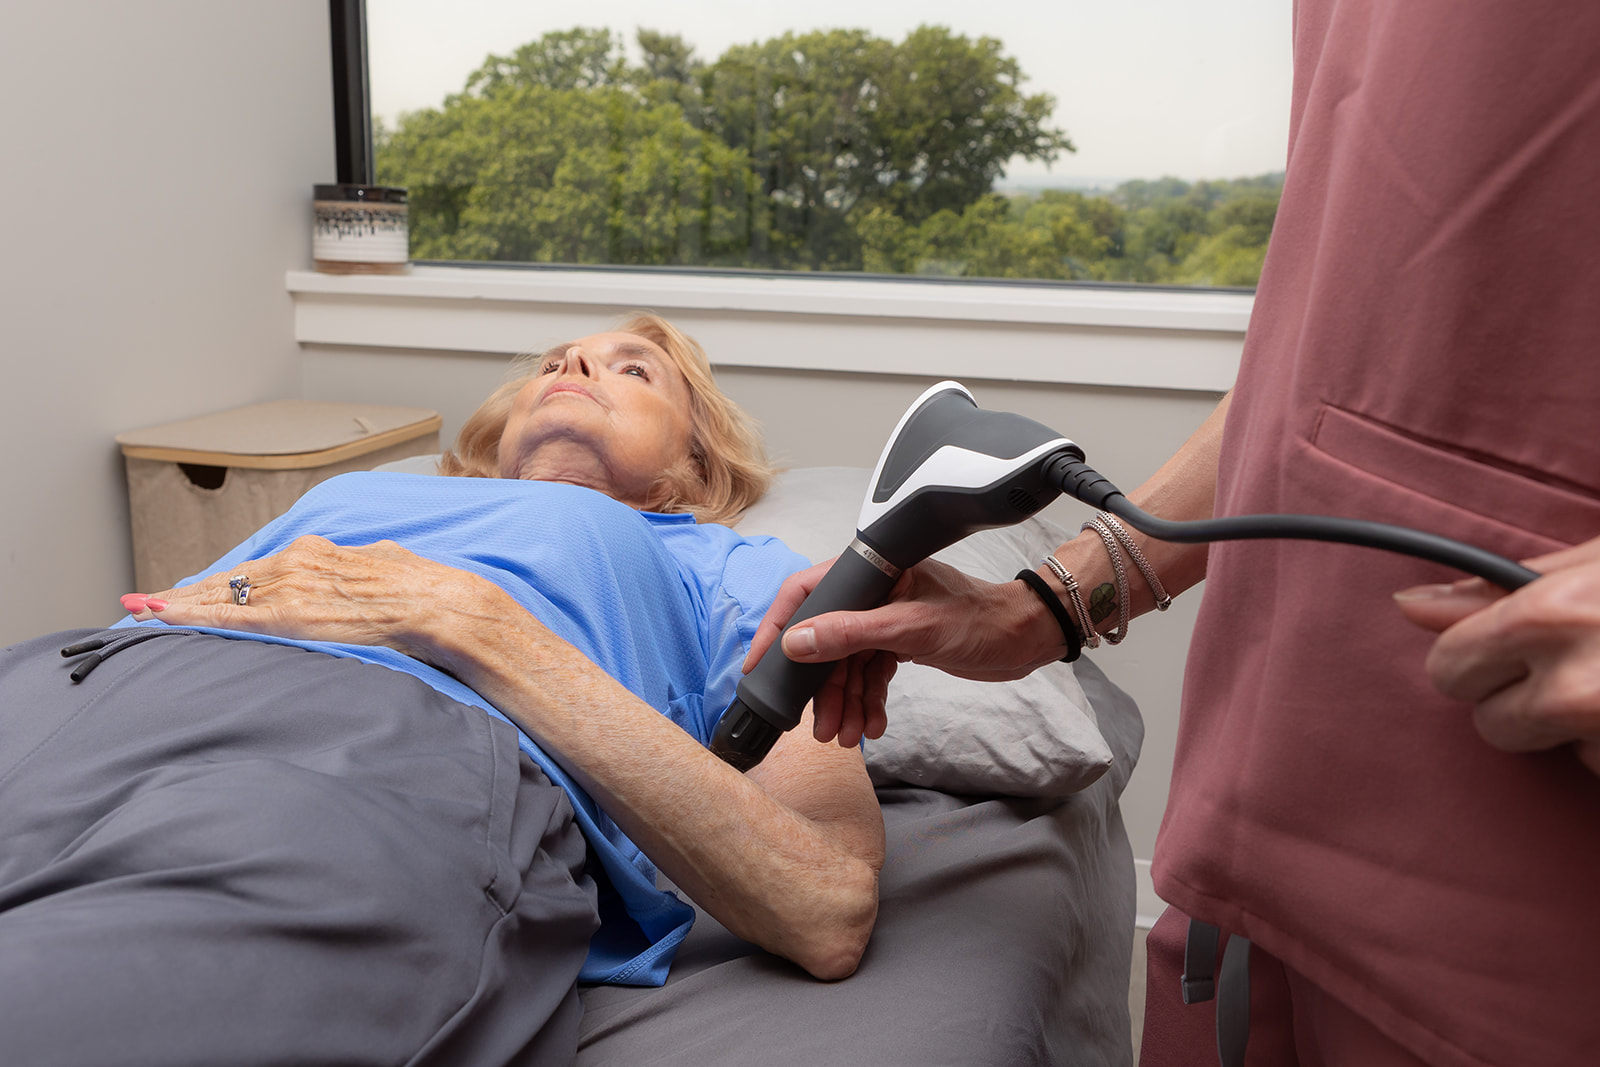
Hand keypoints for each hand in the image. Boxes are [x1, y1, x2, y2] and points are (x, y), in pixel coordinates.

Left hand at [122, 535, 497, 667]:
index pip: (255, 569)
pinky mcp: (289, 615)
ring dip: (178, 605)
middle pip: (228, 581)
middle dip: (185, 593)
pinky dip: (190, 616)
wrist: (435, 603)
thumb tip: (361, 578)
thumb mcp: (381, 567)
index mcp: (317, 553)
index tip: (192, 588)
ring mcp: (289, 588)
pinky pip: (229, 617)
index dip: (219, 581)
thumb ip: (357, 572)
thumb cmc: (419, 589)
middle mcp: (295, 563)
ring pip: (220, 596)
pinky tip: (162, 616)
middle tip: (145, 600)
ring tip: (141, 610)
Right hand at [743, 557, 1062, 747]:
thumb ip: (851, 634)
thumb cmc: (979, 620)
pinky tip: (871, 724)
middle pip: (825, 640)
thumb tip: (797, 644)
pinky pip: (869, 675)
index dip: (777, 629)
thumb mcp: (911, 629)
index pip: (805, 594)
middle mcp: (872, 593)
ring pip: (846, 665)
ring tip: (846, 736)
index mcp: (870, 572)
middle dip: (821, 688)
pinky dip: (867, 701)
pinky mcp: (898, 642)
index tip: (757, 665)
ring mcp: (884, 619)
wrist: (1023, 638)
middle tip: (819, 727)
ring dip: (845, 702)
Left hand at [1395, 536, 1599, 774]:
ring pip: (1542, 751)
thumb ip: (1499, 587)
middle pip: (1488, 724)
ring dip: (1567, 727)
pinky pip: (1594, 767)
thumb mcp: (1598, 560)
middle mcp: (1572, 688)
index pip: (1448, 665)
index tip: (1502, 646)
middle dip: (1519, 700)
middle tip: (1576, 664)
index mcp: (1551, 617)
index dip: (1472, 655)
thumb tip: (1410, 605)